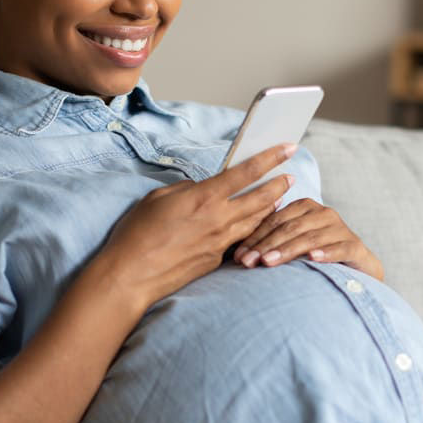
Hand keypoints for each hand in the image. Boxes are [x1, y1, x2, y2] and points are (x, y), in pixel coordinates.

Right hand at [96, 143, 298, 311]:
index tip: (288, 148)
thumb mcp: (160, 197)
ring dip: (270, 208)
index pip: (246, 172)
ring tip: (278, 199)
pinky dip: (250, 228)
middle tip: (290, 177)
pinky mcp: (216, 260)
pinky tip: (252, 225)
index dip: (270, 158)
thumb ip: (188, 190)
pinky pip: (239, 239)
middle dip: (279, 185)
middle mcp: (219, 219)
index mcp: (204, 197)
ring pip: (255, 221)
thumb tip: (203, 190)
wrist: (132, 275)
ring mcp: (220, 242)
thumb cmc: (138, 233)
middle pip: (262, 198)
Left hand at [233, 199, 383, 280]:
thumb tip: (237, 254)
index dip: (255, 237)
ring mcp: (340, 229)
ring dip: (287, 250)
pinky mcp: (355, 246)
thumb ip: (272, 243)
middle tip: (248, 262)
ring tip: (269, 262)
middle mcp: (323, 213)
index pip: (274, 220)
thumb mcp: (292, 246)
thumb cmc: (316, 257)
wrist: (357, 270)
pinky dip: (325, 253)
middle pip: (289, 228)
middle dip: (265, 246)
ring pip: (309, 238)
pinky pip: (339, 248)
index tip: (238, 256)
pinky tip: (312, 259)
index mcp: (305, 207)